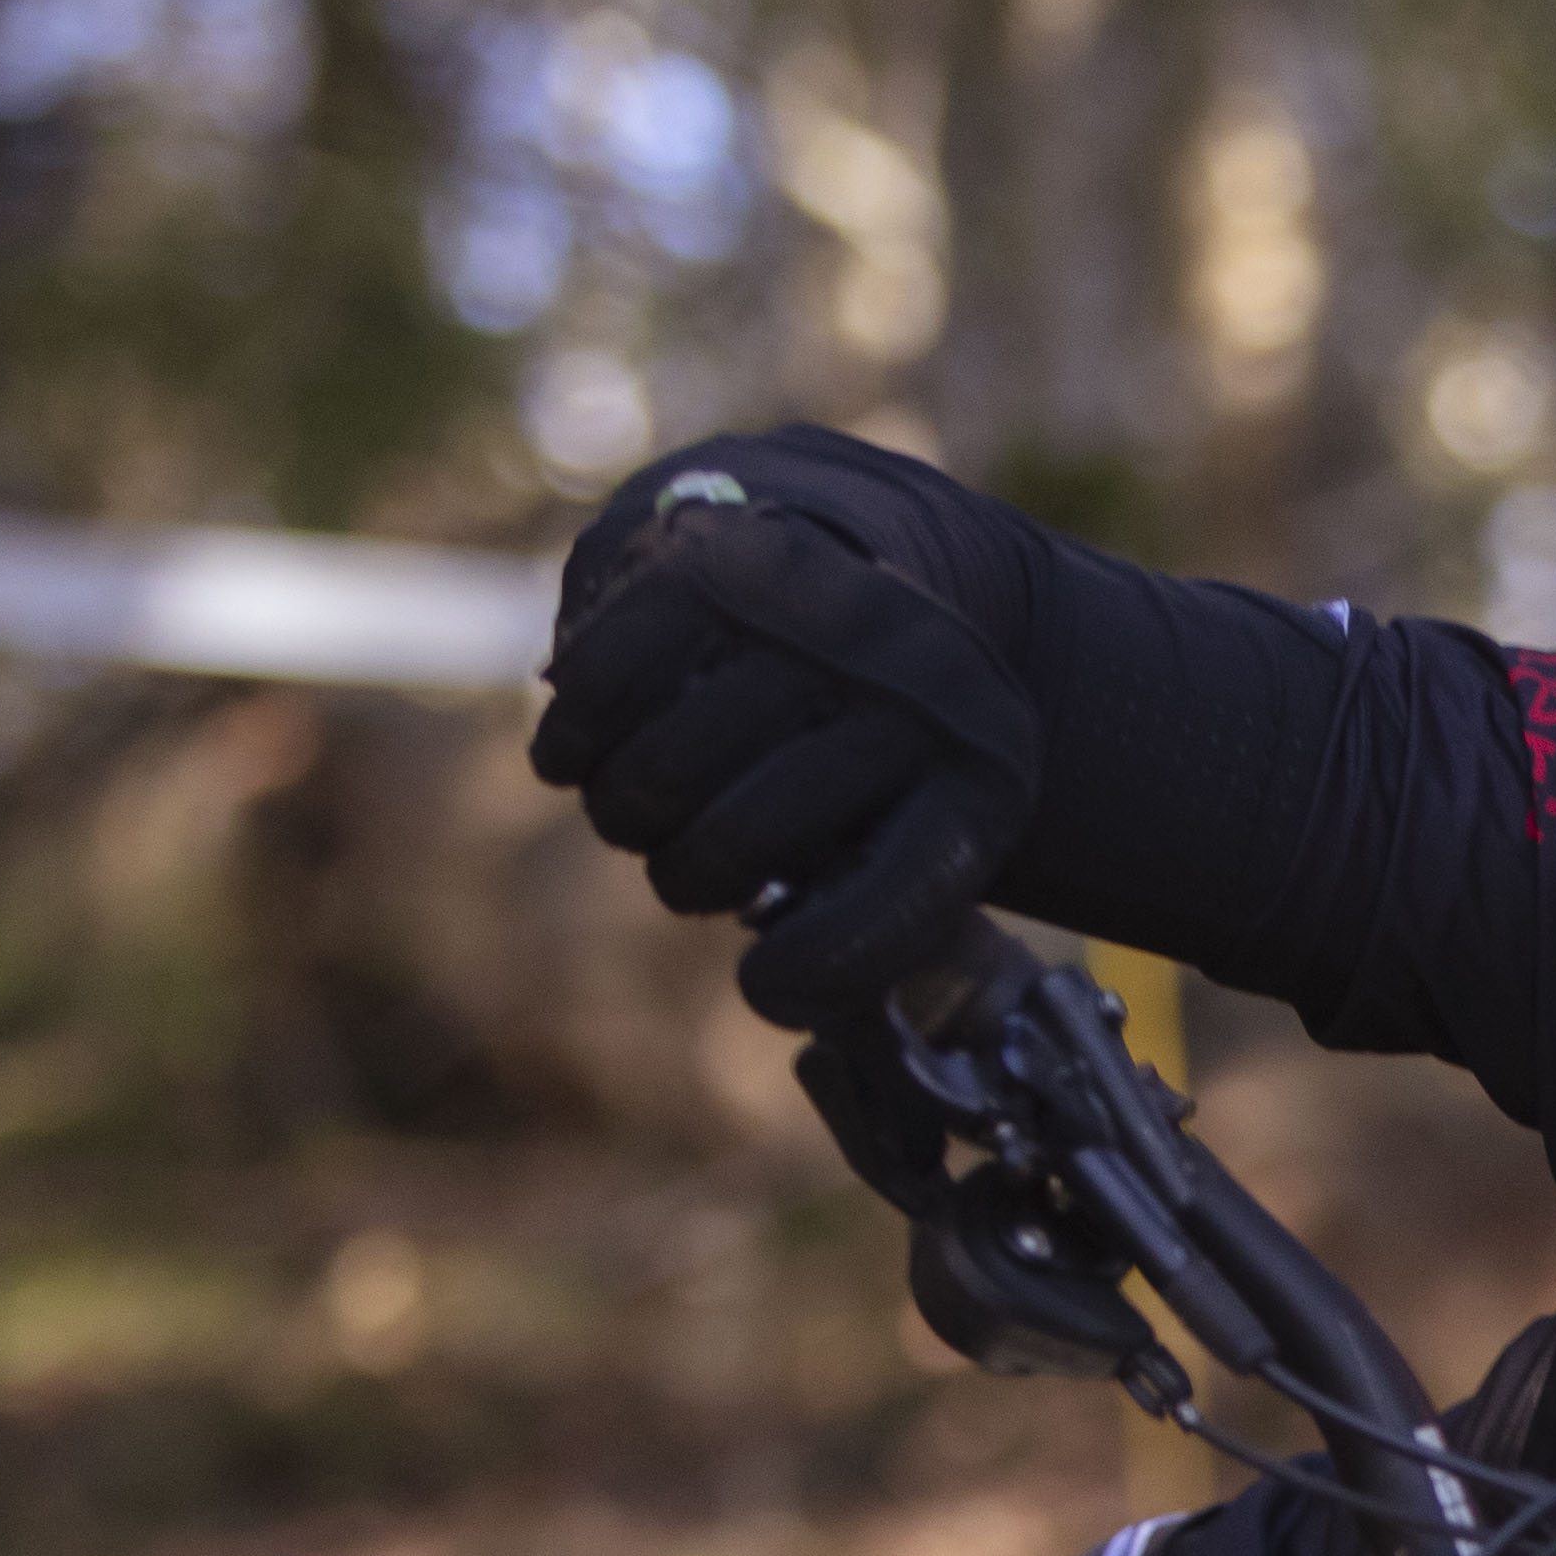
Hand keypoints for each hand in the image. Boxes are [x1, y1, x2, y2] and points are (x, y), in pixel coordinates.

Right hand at [529, 465, 1042, 1022]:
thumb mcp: (916, 834)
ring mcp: (812, 614)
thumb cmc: (872, 756)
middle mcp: (912, 686)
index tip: (767, 985)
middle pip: (735, 845)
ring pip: (656, 776)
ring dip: (625, 816)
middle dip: (689, 880)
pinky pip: (597, 690)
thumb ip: (867, 925)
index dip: (810, 976)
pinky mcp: (709, 560)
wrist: (852, 572)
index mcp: (985, 774)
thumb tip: (789, 995)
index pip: (884, 914)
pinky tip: (581, 754)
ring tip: (647, 804)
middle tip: (691, 861)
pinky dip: (570, 744)